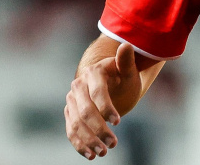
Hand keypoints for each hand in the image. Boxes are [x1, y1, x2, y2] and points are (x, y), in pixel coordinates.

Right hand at [65, 42, 141, 159]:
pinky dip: (79, 144)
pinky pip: (71, 130)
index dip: (106, 108)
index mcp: (93, 72)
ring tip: (104, 152)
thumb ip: (127, 61)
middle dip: (99, 129)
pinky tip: (91, 155)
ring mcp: (72, 100)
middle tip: (113, 144)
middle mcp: (78, 86)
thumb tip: (126, 45)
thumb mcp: (128, 70)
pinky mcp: (70, 113)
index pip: (97, 92)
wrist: (111, 83)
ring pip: (76, 123)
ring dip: (88, 140)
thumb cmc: (123, 77)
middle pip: (85, 111)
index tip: (118, 122)